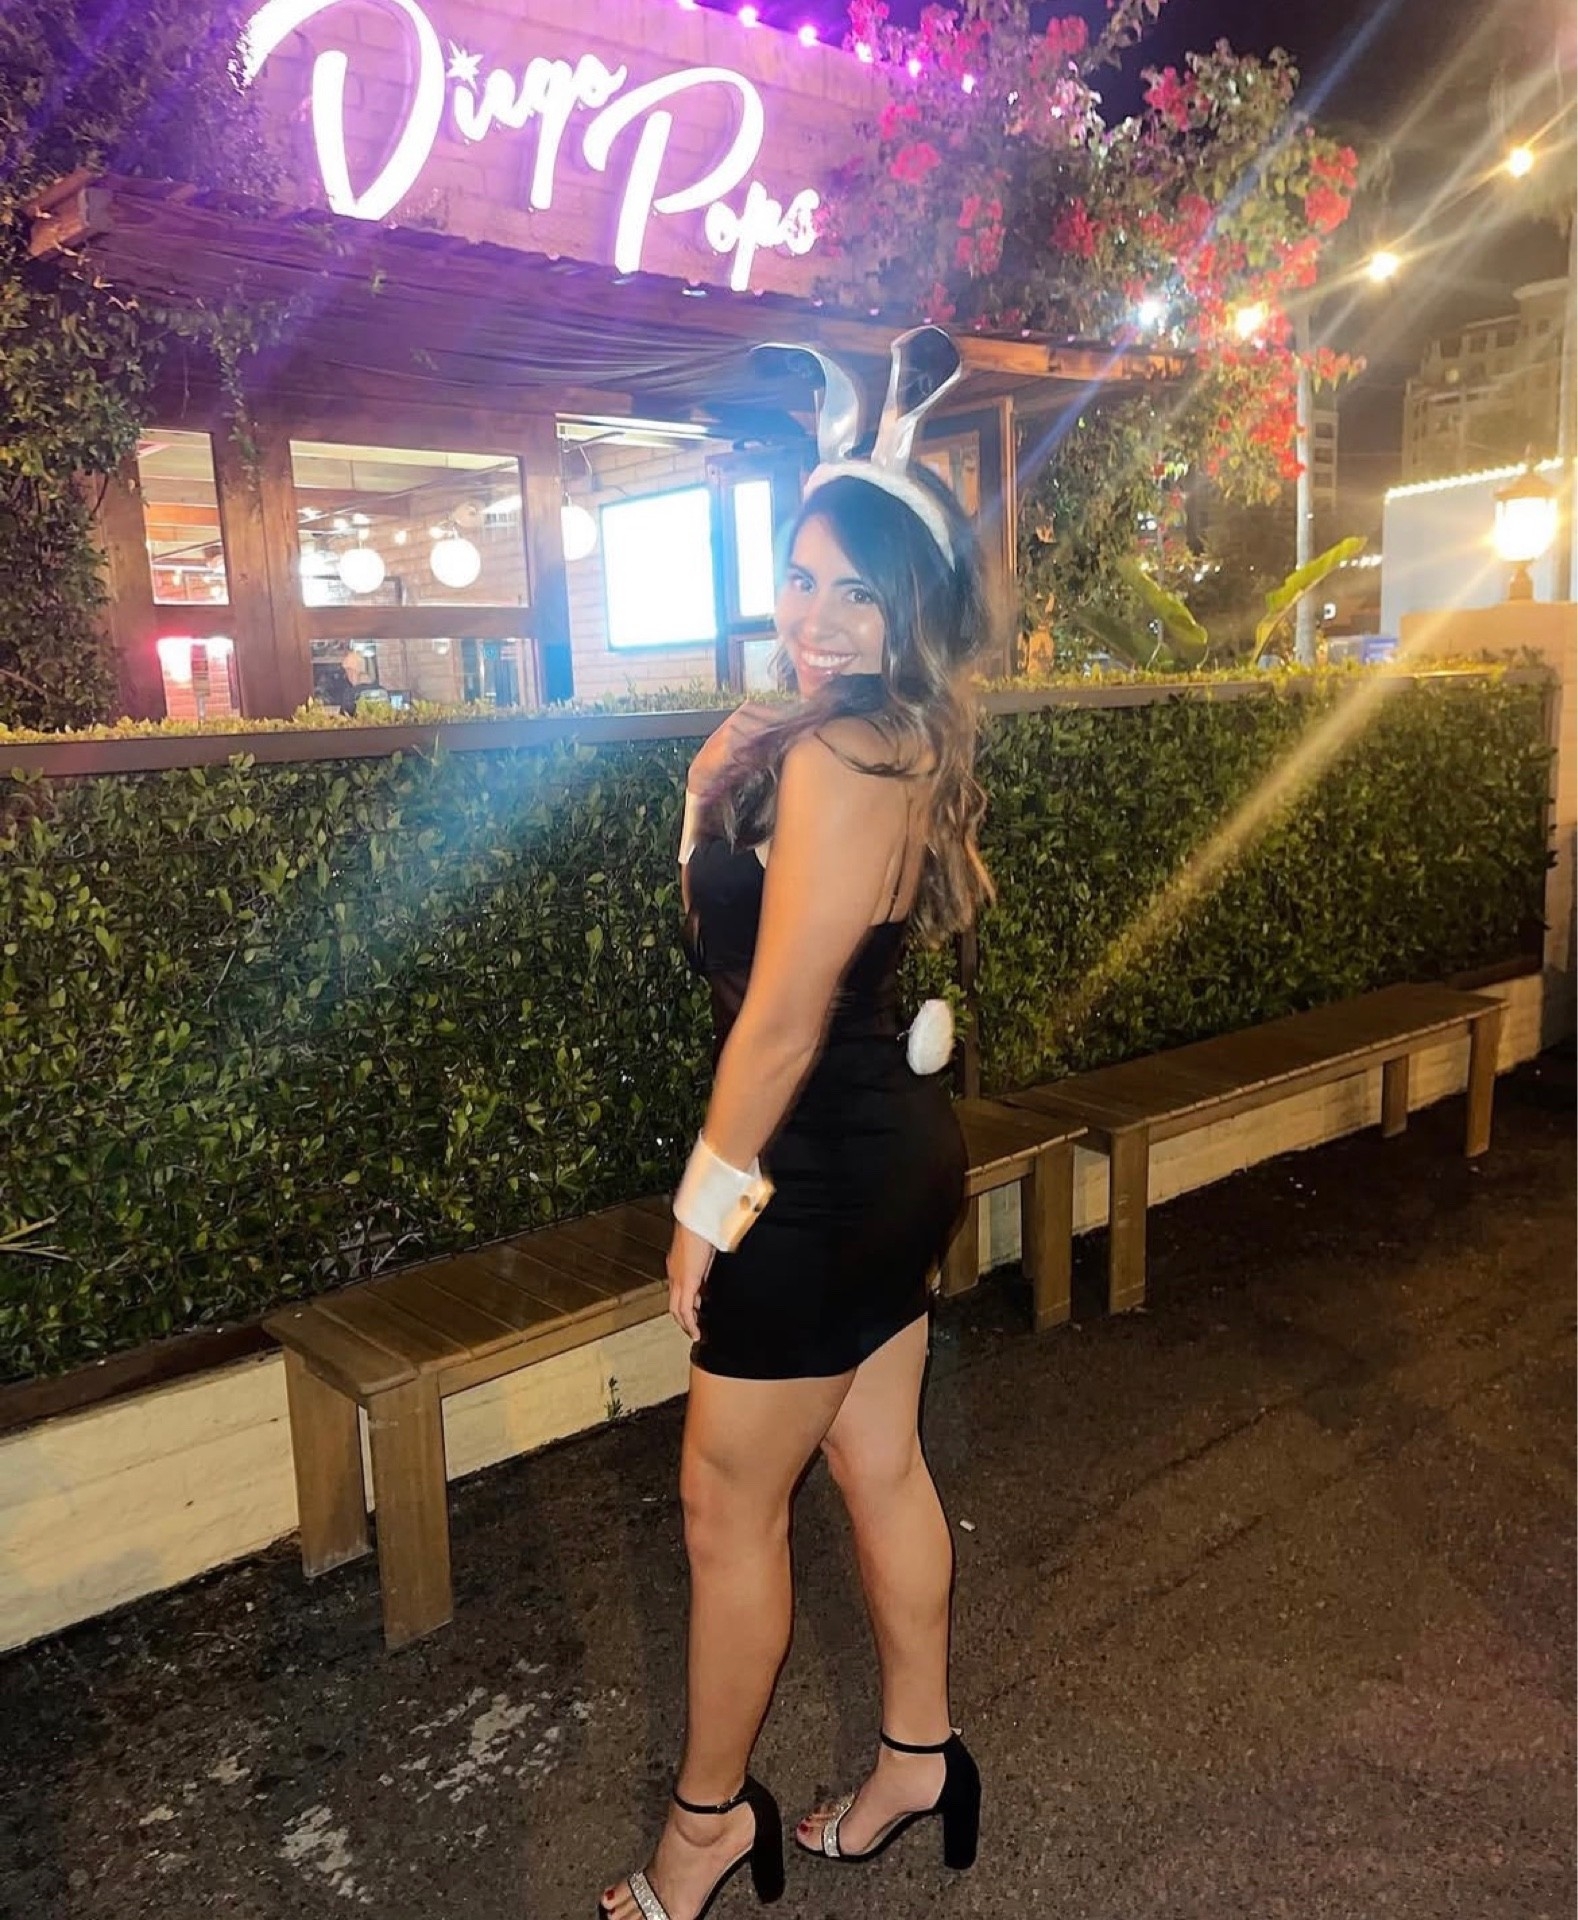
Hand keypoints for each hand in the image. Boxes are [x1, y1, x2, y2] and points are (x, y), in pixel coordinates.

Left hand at [667, 1222, 715, 1340]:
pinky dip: (690, 1323)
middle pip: (674, 1304)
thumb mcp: (705, 1251)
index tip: (697, 1312)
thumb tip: (709, 1278)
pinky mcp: (686, 1283)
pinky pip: (686, 1310)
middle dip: (684, 1319)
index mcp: (677, 1266)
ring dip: (686, 1324)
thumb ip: (705, 1267)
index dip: (686, 1304)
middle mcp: (674, 1275)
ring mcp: (678, 1280)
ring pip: (677, 1310)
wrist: (696, 1220)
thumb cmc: (702, 1228)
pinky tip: (697, 1332)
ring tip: (695, 1334)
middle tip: (694, 1328)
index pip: (679, 1291)